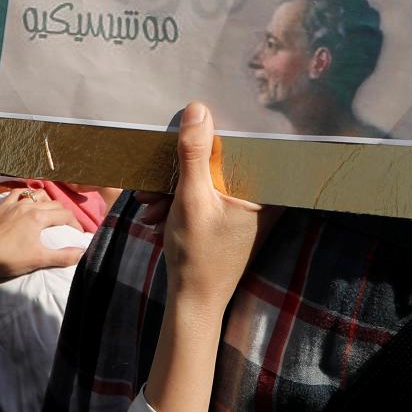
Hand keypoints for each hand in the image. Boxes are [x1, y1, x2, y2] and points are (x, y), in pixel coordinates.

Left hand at [0, 187, 85, 297]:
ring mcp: (12, 205)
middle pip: (54, 203)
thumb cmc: (11, 260)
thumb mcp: (40, 260)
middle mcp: (27, 206)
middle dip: (64, 213)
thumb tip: (82, 252)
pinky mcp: (0, 209)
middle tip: (68, 225)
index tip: (79, 233)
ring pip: (35, 195)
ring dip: (46, 201)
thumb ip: (64, 256)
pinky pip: (15, 194)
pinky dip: (24, 195)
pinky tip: (26, 201)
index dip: (76, 223)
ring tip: (49, 212)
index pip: (65, 215)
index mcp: (39, 217)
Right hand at [135, 103, 278, 319]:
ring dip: (174, 189)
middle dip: (181, 171)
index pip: (243, 146)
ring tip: (148, 203)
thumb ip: (194, 153)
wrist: (193, 303)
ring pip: (207, 182)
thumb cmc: (197, 255)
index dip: (214, 135)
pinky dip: (180, 203)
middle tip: (153, 182)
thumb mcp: (191, 198)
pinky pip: (204, 198)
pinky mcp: (228, 220)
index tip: (188, 129)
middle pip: (221, 164)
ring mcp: (244, 210)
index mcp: (264, 190)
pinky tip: (155, 214)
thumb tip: (198, 109)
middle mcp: (261, 198)